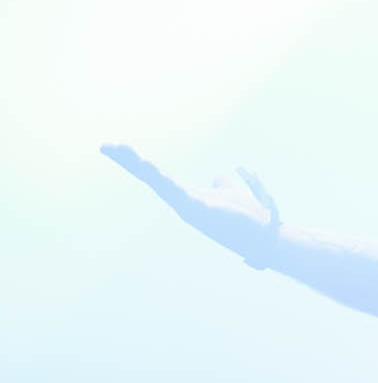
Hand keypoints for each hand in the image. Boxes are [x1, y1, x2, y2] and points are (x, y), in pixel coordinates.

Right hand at [102, 143, 279, 261]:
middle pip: (151, 178)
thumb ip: (223, 185)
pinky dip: (165, 181)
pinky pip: (180, 193)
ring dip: (143, 167)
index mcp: (187, 195)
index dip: (137, 162)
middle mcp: (183, 202)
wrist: (265, 236)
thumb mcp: (230, 193)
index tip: (116, 146)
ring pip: (161, 184)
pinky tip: (150, 168)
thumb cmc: (247, 218)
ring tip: (123, 150)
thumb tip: (218, 177)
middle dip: (129, 162)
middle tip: (107, 145)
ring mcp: (191, 208)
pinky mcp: (203, 211)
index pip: (157, 175)